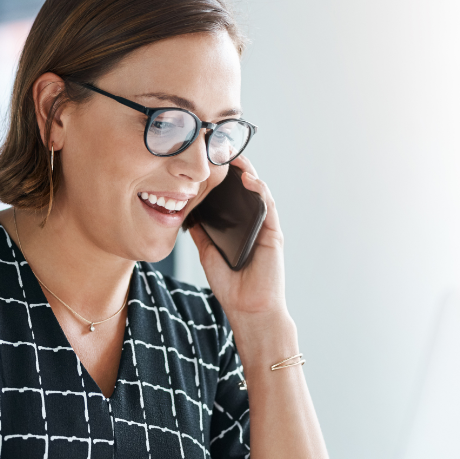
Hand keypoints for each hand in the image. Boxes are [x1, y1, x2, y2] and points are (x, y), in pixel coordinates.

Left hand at [188, 155, 287, 327]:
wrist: (248, 311)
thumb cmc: (231, 286)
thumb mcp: (208, 253)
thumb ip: (201, 232)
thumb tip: (185, 213)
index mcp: (238, 227)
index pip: (230, 196)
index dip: (220, 176)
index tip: (206, 159)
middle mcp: (253, 223)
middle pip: (244, 189)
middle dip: (233, 167)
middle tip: (218, 147)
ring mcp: (265, 227)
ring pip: (257, 192)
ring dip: (247, 171)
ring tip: (233, 154)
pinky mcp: (274, 234)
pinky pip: (267, 206)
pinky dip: (259, 190)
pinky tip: (249, 179)